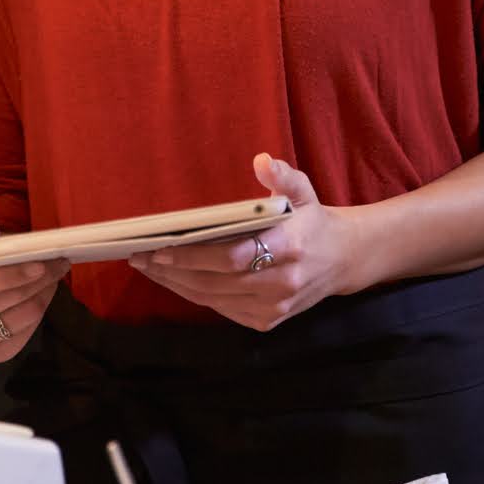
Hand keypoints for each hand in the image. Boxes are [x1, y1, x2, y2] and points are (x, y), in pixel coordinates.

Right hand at [0, 223, 67, 362]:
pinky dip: (39, 308)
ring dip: (44, 291)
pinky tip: (40, 292)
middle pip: (9, 299)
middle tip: (58, 261)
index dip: (13, 274)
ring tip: (53, 274)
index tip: (39, 263)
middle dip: (39, 278)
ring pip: (24, 315)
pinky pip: (27, 330)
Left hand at [129, 153, 358, 331]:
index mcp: (290, 247)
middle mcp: (283, 283)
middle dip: (174, 271)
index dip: (194, 256)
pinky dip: (196, 296)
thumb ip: (283, 176)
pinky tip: (176, 281)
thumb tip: (262, 161)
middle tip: (141, 257)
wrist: (343, 260)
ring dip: (177, 285)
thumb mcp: (304, 191)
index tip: (161, 248)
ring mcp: (275, 307)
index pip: (232, 257)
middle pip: (216, 282)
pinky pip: (223, 310)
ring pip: (214, 299)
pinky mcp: (268, 321)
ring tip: (149, 268)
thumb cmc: (313, 220)